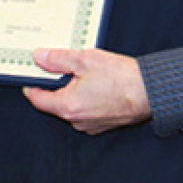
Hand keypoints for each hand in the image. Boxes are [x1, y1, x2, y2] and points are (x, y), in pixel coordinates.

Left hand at [22, 48, 150, 134]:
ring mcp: (90, 124)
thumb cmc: (122, 78)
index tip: (32, 73)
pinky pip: (87, 110)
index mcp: (67, 106)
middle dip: (57, 84)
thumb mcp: (84, 60)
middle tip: (64, 67)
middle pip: (54, 102)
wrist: (151, 92)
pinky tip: (98, 83)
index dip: (32, 84)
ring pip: (72, 105)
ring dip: (74, 90)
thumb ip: (58, 59)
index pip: (37, 99)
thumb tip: (40, 58)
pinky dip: (87, 97)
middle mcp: (77, 120)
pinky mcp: (103, 123)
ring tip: (86, 73)